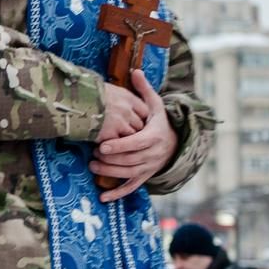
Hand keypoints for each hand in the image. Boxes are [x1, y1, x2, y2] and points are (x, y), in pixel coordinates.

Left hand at [92, 71, 176, 202]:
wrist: (176, 144)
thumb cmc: (160, 122)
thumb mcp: (155, 105)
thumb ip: (144, 90)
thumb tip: (135, 70)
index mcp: (154, 136)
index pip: (136, 143)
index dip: (120, 146)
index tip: (103, 146)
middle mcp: (153, 154)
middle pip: (130, 159)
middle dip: (110, 159)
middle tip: (93, 155)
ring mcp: (149, 167)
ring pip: (128, 173)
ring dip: (109, 172)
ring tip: (92, 166)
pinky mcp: (145, 176)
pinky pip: (131, 187)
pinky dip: (117, 194)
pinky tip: (103, 197)